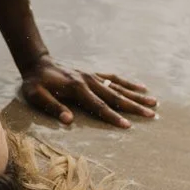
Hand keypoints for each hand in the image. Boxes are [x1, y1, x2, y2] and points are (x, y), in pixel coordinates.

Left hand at [19, 56, 157, 128]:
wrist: (37, 63)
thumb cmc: (35, 84)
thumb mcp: (36, 96)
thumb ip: (52, 107)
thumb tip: (68, 121)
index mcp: (77, 89)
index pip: (99, 106)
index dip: (113, 117)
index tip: (127, 126)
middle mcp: (89, 81)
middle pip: (116, 96)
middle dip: (134, 107)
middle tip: (152, 115)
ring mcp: (93, 76)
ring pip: (119, 87)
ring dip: (137, 95)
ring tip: (154, 102)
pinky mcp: (93, 74)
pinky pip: (115, 78)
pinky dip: (128, 83)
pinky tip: (141, 87)